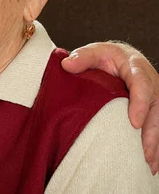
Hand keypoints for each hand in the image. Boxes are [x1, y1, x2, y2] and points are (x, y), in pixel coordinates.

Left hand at [61, 41, 158, 172]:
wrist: (120, 58)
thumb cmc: (107, 57)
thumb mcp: (95, 51)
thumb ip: (83, 57)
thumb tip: (66, 65)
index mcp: (136, 68)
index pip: (142, 85)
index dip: (139, 104)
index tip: (133, 122)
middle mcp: (151, 83)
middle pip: (156, 109)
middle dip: (151, 132)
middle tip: (144, 153)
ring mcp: (154, 98)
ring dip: (155, 144)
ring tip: (148, 164)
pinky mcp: (152, 109)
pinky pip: (156, 127)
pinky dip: (155, 146)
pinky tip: (150, 163)